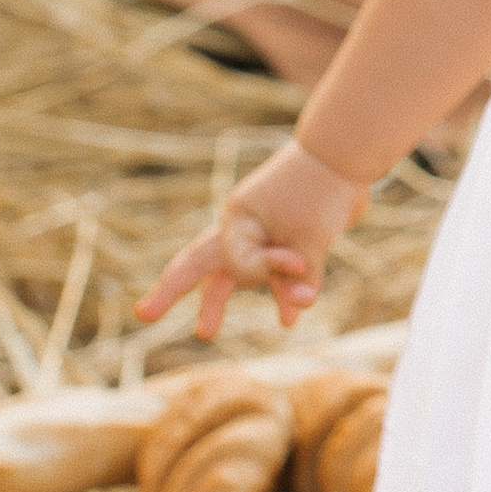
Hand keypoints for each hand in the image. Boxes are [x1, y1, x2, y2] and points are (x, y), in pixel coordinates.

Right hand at [134, 139, 366, 342]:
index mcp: (238, 218)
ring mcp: (261, 233)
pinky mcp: (286, 239)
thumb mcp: (312, 235)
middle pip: (197, 262)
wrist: (346, 159)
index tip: (297, 261)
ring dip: (218, 300)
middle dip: (172, 290)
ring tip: (204, 332)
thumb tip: (296, 313)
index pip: (238, 262)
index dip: (267, 269)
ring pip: (230, 272)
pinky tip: (288, 320)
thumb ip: (302, 278)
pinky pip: (275, 275)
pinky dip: (281, 294)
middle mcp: (242, 227)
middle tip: (144, 315)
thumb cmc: (321, 189)